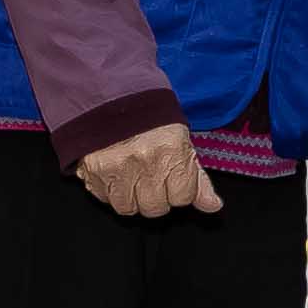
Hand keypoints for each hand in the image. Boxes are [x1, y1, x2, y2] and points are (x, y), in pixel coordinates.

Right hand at [75, 122, 221, 218]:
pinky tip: (117, 175)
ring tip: (133, 178)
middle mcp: (145, 161)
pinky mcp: (94, 171)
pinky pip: (106, 200)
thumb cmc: (152, 121)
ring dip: (132, 198)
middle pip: (156, 208)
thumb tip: (213, 206)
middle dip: (156, 197)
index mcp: (172, 150)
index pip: (183, 197)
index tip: (172, 179)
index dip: (178, 190)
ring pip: (129, 208)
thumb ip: (198, 179)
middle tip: (151, 178)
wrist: (113, 99)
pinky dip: (112, 193)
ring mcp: (117, 167)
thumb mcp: (182, 142)